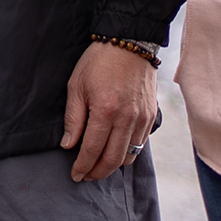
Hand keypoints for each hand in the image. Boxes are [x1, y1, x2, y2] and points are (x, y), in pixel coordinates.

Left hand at [63, 43, 156, 182]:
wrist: (129, 43)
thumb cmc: (98, 62)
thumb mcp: (76, 87)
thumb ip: (73, 119)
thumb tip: (68, 145)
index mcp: (106, 111)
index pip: (92, 150)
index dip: (82, 166)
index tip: (75, 175)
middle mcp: (127, 118)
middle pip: (113, 159)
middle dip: (97, 172)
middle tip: (86, 176)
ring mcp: (142, 118)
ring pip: (130, 155)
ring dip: (113, 166)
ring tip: (99, 166)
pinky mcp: (151, 115)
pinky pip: (141, 143)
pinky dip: (128, 152)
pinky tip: (116, 151)